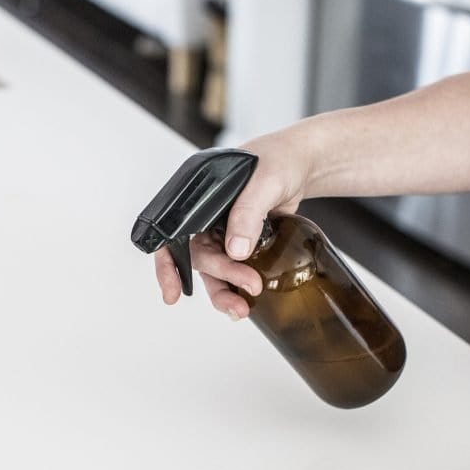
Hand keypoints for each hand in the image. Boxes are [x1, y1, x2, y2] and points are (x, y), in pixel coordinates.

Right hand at [154, 127, 312, 316]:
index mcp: (197, 194)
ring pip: (214, 269)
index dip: (167, 264)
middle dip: (220, 276)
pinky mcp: (241, 242)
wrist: (303, 164)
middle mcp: (204, 215)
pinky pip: (233, 269)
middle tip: (249, 286)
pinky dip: (238, 285)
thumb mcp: (266, 181)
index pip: (170, 232)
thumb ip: (249, 212)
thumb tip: (236, 250)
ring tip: (242, 309)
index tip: (173, 292)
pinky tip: (248, 299)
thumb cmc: (281, 160)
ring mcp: (221, 230)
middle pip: (197, 256)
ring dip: (225, 291)